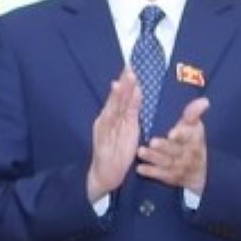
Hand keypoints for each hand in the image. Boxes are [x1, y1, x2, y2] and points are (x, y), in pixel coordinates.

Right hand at [86, 68, 141, 201]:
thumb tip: (137, 93)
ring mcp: (105, 125)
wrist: (106, 174)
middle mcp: (108, 118)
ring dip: (121, 89)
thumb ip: (131, 112)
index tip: (132, 68)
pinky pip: (113, 116)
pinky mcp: (103, 133)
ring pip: (115, 104)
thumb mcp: (129, 131)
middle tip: (130, 67)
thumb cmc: (117, 154)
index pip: (122, 98)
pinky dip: (120, 103)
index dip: (126, 84)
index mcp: (114, 117)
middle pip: (117, 97)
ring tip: (128, 76)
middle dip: (124, 82)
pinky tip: (126, 93)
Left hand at [137, 97, 209, 193]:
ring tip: (141, 152)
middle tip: (152, 141)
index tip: (172, 133)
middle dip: (164, 146)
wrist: (198, 171)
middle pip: (175, 150)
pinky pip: (160, 175)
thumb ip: (193, 114)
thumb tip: (204, 101)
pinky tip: (139, 168)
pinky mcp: (170, 177)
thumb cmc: (191, 142)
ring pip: (166, 162)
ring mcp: (179, 167)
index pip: (188, 136)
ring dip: (153, 157)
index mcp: (194, 139)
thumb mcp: (194, 127)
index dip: (181, 135)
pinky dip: (150, 172)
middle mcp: (187, 154)